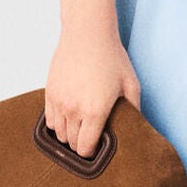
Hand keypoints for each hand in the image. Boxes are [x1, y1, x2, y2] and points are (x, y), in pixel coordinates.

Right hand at [44, 28, 141, 158]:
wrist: (87, 34)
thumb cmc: (111, 57)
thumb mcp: (131, 84)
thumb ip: (134, 110)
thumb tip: (136, 128)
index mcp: (95, 111)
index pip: (85, 148)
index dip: (92, 153)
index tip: (98, 148)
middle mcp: (73, 109)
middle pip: (72, 143)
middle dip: (82, 145)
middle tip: (92, 138)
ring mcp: (59, 101)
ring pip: (59, 134)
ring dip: (69, 135)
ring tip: (80, 128)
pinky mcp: (49, 93)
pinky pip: (49, 120)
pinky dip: (58, 123)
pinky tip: (69, 117)